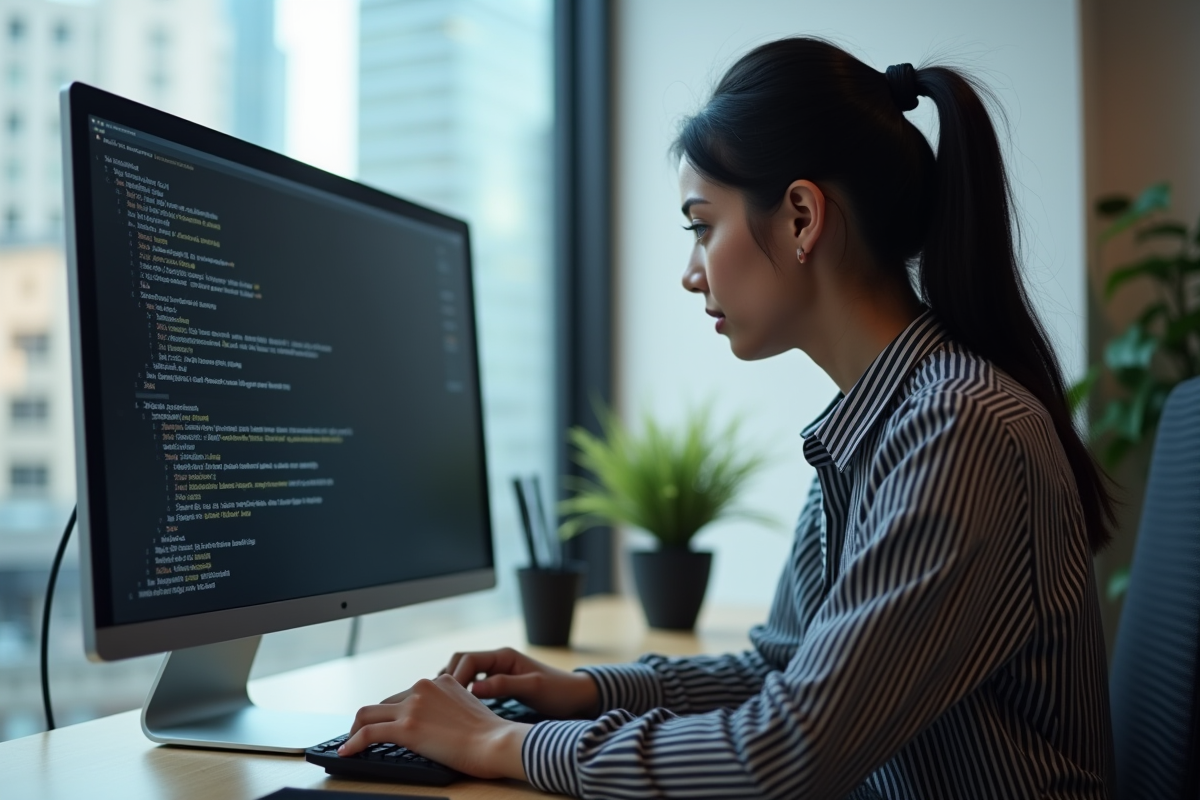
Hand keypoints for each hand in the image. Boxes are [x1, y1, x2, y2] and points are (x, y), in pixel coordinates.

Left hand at [339, 674, 529, 779]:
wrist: (497, 742)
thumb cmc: (491, 735)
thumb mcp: (469, 708)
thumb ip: (450, 707)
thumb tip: (436, 724)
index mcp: (441, 681)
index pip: (407, 694)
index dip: (393, 712)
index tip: (386, 723)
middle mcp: (424, 687)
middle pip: (385, 702)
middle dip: (373, 719)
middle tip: (365, 736)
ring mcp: (413, 706)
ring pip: (368, 713)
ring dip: (356, 729)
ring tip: (351, 743)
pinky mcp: (406, 727)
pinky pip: (368, 732)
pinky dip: (353, 742)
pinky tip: (347, 752)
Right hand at [438, 646, 599, 718]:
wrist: (578, 697)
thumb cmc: (559, 691)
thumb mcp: (532, 688)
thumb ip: (503, 686)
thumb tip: (472, 690)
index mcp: (504, 656)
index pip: (468, 659)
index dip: (456, 676)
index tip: (450, 697)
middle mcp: (498, 660)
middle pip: (462, 662)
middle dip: (449, 678)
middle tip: (441, 701)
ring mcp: (498, 671)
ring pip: (466, 672)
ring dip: (454, 684)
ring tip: (444, 704)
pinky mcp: (500, 683)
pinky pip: (474, 683)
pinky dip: (463, 691)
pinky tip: (459, 707)